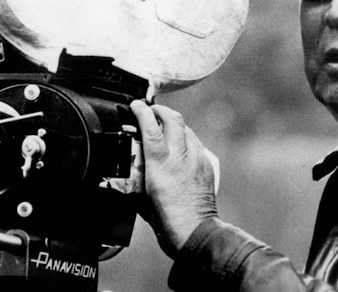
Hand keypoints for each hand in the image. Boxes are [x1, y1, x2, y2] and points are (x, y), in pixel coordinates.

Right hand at [130, 100, 218, 258]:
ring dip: (174, 124)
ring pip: (186, 129)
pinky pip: (196, 143)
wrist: (195, 231)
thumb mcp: (141, 196)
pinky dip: (185, 139)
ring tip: (164, 128)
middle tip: (151, 111)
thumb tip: (130, 168)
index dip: (142, 112)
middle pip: (173, 119)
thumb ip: (136, 177)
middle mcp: (181, 156)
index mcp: (161, 163)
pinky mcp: (207, 165)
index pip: (150, 126)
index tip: (136, 106)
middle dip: (161, 110)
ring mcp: (197, 158)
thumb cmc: (167, 219)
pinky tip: (179, 148)